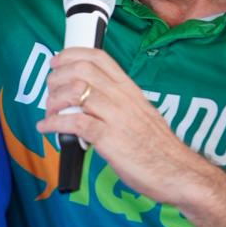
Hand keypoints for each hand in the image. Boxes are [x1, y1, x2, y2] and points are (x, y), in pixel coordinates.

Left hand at [35, 48, 211, 206]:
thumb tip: (88, 99)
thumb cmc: (158, 148)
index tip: (57, 62)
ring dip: (53, 101)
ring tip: (50, 113)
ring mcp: (116, 116)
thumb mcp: (140, 113)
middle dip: (57, 78)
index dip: (71, 54)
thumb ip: (117, 102)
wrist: (178, 172)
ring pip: (75, 91)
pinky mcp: (109, 138)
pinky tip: (47, 128)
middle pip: (81, 70)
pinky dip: (54, 123)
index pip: (98, 57)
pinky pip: (74, 122)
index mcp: (129, 89)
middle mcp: (122, 97)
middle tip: (50, 92)